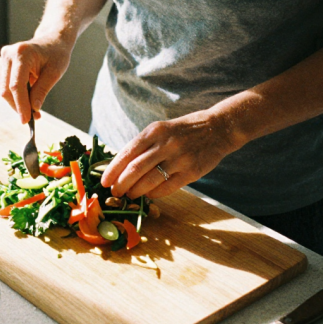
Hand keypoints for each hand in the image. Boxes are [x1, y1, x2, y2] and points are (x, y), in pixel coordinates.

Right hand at [0, 34, 73, 122]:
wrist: (52, 41)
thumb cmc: (56, 54)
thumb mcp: (54, 73)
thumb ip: (42, 90)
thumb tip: (33, 109)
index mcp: (22, 53)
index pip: (16, 85)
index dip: (21, 105)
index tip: (26, 120)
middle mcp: (8, 55)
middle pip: (7, 90)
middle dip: (19, 106)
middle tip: (34, 118)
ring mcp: (4, 59)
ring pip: (5, 90)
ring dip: (18, 103)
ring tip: (34, 112)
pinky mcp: (3, 65)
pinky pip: (7, 86)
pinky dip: (17, 97)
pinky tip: (29, 101)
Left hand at [100, 111, 239, 198]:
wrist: (218, 128)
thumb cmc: (183, 131)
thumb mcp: (161, 130)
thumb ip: (142, 146)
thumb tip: (119, 166)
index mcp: (154, 131)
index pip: (127, 153)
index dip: (113, 169)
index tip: (104, 181)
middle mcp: (166, 144)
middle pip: (135, 169)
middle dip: (121, 184)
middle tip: (115, 192)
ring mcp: (180, 158)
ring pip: (150, 180)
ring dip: (136, 191)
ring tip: (130, 195)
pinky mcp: (192, 172)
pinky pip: (167, 187)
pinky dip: (154, 193)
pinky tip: (149, 194)